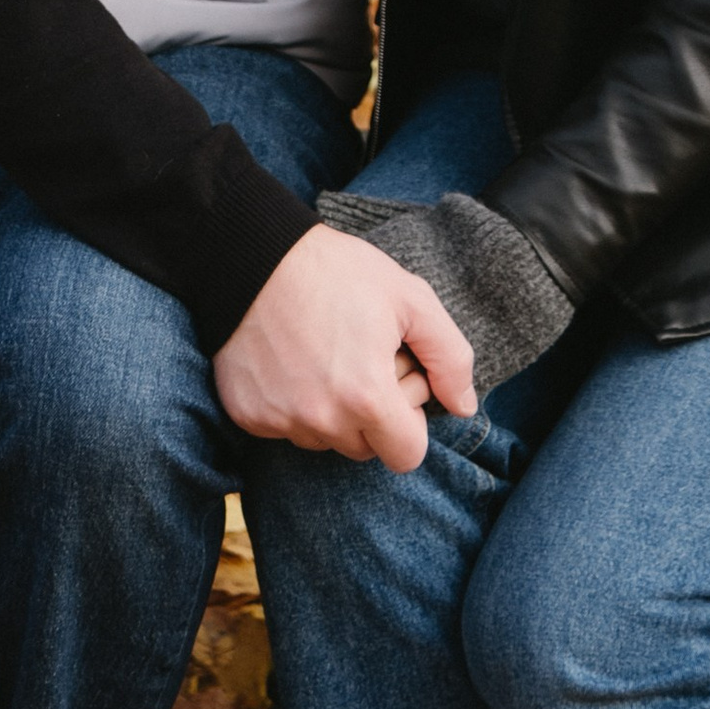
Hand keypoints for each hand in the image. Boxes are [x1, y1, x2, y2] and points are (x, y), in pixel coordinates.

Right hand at [212, 222, 475, 469]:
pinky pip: (284, 427)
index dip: (409, 421)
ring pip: (324, 439)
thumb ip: (450, 357)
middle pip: (366, 448)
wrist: (253, 253)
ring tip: (325, 354)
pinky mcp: (247, 413)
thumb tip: (463, 406)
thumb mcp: (409, 298)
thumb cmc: (335, 271)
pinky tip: (291, 359)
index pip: (407, 455)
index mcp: (367, 397)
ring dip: (332, 411)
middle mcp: (321, 420)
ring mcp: (280, 419)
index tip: (394, 381)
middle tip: (361, 358)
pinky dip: (293, 403)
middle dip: (372, 414)